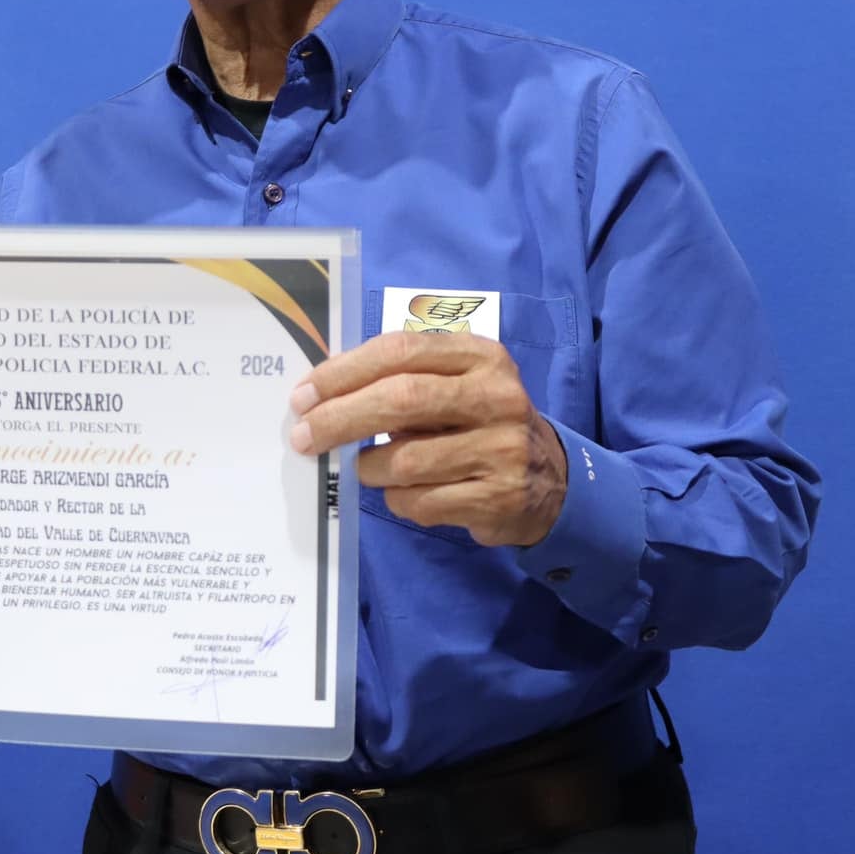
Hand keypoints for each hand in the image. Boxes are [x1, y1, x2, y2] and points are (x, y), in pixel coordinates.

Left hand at [288, 331, 566, 546]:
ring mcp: (502, 449)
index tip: (304, 395)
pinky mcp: (499, 498)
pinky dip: (398, 500)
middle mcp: (497, 396)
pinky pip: (421, 502)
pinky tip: (407, 492)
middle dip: (338, 419)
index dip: (343, 373)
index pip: (400, 351)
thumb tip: (321, 395)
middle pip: (400, 400)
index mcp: (481, 356)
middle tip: (302, 436)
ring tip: (367, 468)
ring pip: (404, 460)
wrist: (552, 482)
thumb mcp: (456, 385)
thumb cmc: (480, 424)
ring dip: (369, 468)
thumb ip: (401, 379)